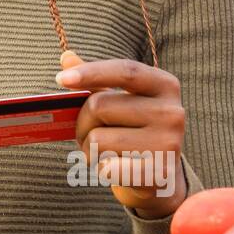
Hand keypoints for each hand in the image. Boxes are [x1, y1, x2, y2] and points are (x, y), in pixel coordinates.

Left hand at [56, 50, 186, 218]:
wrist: (158, 176)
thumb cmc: (131, 131)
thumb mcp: (119, 101)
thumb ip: (94, 81)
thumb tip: (66, 58)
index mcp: (164, 85)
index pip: (125, 71)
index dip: (91, 72)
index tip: (60, 79)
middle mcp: (172, 112)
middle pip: (99, 106)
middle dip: (82, 122)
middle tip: (89, 133)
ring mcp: (168, 144)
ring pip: (97, 139)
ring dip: (89, 149)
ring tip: (105, 152)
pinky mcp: (159, 174)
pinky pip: (106, 167)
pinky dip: (101, 169)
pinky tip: (116, 168)